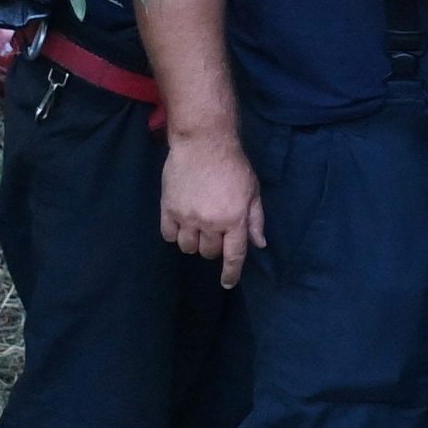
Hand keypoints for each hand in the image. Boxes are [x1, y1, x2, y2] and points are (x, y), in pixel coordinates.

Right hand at [161, 133, 265, 286]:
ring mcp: (187, 217)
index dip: (231, 273)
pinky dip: (175, 234)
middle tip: (216, 233)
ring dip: (194, 242)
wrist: (203, 144)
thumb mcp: (253, 191)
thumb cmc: (233, 166)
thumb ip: (255, 220)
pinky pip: (168, 235)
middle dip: (214, 249)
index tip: (227, 283)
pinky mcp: (168, 209)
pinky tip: (181, 224)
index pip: (233, 255)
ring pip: (187, 247)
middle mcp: (210, 222)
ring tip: (199, 228)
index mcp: (235, 219)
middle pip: (208, 252)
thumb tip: (259, 244)